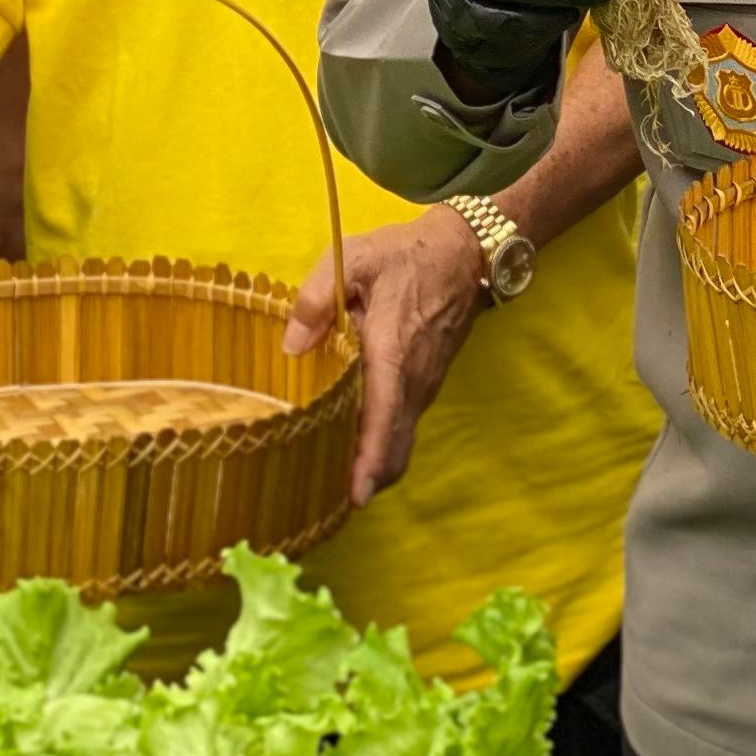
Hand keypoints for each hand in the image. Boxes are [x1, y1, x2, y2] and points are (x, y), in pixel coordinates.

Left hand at [282, 207, 489, 504]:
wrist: (464, 253)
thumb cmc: (406, 255)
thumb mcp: (355, 258)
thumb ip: (318, 298)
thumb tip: (291, 346)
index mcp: (392, 353)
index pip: (384, 420)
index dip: (370, 462)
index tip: (354, 496)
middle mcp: (413, 380)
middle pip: (395, 447)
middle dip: (367, 479)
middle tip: (326, 502)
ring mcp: (423, 385)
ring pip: (400, 440)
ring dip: (373, 464)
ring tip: (331, 480)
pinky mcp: (425, 383)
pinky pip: (403, 425)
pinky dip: (382, 445)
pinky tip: (352, 444)